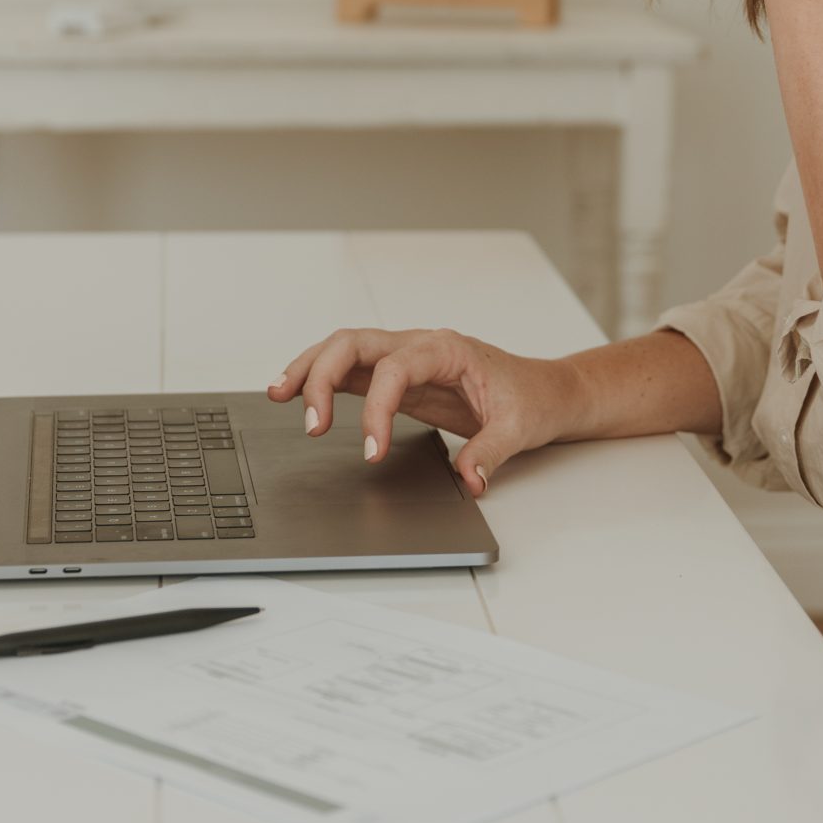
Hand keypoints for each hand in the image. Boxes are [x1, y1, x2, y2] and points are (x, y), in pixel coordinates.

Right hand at [266, 328, 580, 492]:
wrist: (545, 390)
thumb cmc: (532, 398)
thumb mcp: (519, 427)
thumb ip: (490, 453)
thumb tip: (469, 480)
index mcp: (447, 349)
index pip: (395, 369)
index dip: (377, 410)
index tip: (369, 453)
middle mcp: (419, 345)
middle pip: (355, 343)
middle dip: (323, 377)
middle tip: (310, 424)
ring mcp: (404, 357)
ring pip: (344, 349)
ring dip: (310, 369)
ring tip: (277, 393)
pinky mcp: (397, 376)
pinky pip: (352, 370)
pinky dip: (321, 379)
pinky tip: (297, 395)